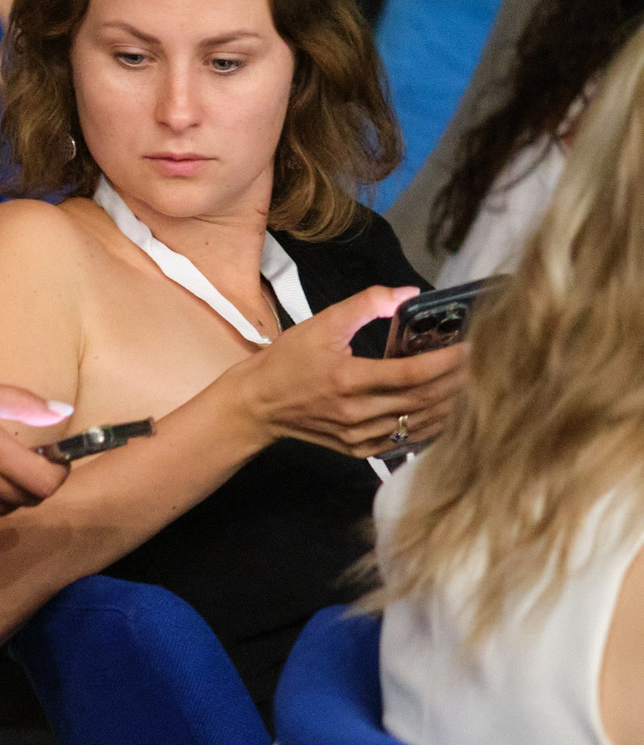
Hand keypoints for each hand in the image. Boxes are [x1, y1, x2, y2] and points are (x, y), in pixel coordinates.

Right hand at [230, 286, 467, 455]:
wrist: (258, 404)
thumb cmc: (288, 360)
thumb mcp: (321, 324)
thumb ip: (365, 304)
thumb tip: (409, 294)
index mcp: (346, 379)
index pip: (411, 373)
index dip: (446, 362)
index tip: (473, 347)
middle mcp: (356, 412)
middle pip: (423, 400)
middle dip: (458, 382)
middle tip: (485, 364)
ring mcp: (360, 436)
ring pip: (420, 424)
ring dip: (451, 405)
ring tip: (474, 386)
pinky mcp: (361, 450)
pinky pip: (407, 440)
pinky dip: (432, 426)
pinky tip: (447, 410)